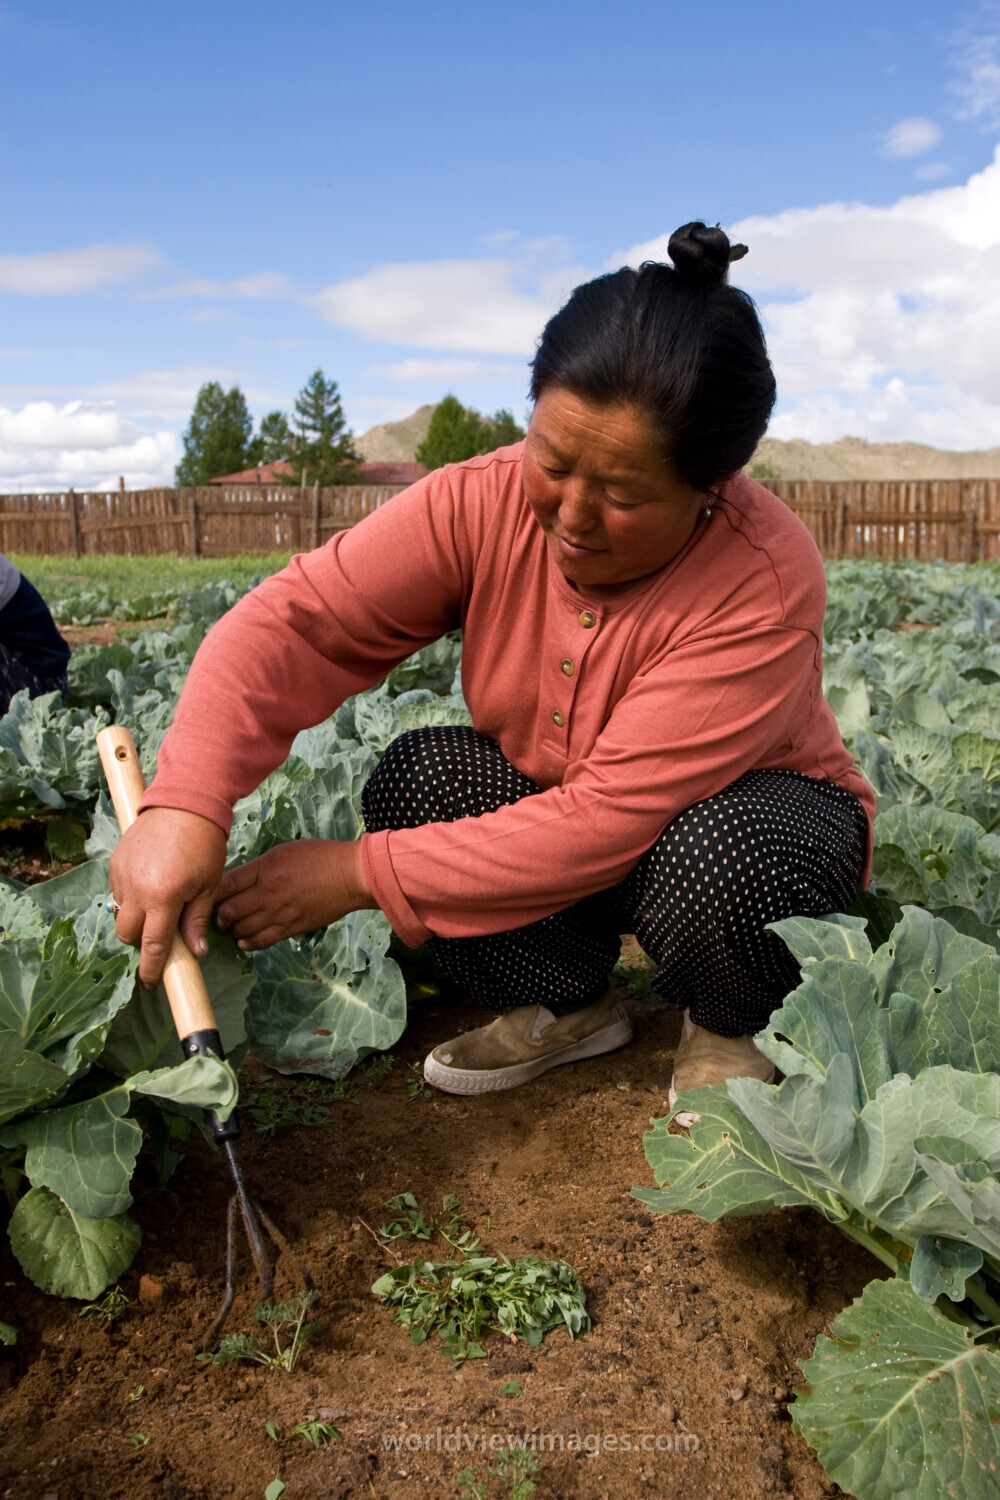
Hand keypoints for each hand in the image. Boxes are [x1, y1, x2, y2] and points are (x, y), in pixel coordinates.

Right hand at [110, 807, 227, 987]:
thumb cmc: (204, 844)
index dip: (151, 968)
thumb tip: (197, 951)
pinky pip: (118, 891)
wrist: (185, 804)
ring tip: (159, 904)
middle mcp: (136, 889)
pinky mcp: (115, 862)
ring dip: (136, 918)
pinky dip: (131, 897)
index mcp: (162, 898)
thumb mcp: (208, 885)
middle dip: (141, 942)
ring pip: (121, 912)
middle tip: (160, 935)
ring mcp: (122, 875)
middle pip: (127, 934)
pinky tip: (151, 884)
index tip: (151, 983)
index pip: (152, 945)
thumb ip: (197, 920)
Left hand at [214, 839, 374, 951]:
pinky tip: (244, 940)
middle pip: (228, 911)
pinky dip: (248, 943)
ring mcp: (279, 913)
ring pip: (241, 930)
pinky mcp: (291, 928)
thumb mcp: (283, 852)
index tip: (208, 896)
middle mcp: (267, 893)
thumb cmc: (318, 857)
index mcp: (264, 869)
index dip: (211, 894)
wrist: (349, 875)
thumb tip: (238, 881)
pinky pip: (261, 942)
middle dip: (217, 917)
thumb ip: (259, 867)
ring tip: (232, 927)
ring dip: (232, 931)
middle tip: (218, 916)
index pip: (225, 885)